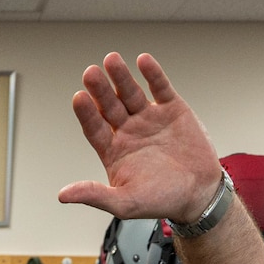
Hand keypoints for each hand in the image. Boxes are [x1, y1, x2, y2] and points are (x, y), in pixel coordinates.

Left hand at [58, 53, 222, 225]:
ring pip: (131, 93)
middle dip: (100, 90)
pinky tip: (143, 61)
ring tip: (112, 60)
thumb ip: (94, 195)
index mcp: (113, 150)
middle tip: (90, 73)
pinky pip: (160, 87)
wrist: (200, 194)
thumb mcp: (125, 203)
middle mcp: (128, 131)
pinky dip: (152, 74)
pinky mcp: (171, 109)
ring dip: (121, 77)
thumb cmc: (162, 201)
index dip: (87, 113)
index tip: (79, 98)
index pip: (94, 127)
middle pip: (109, 105)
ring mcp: (149, 118)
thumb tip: (63, 195)